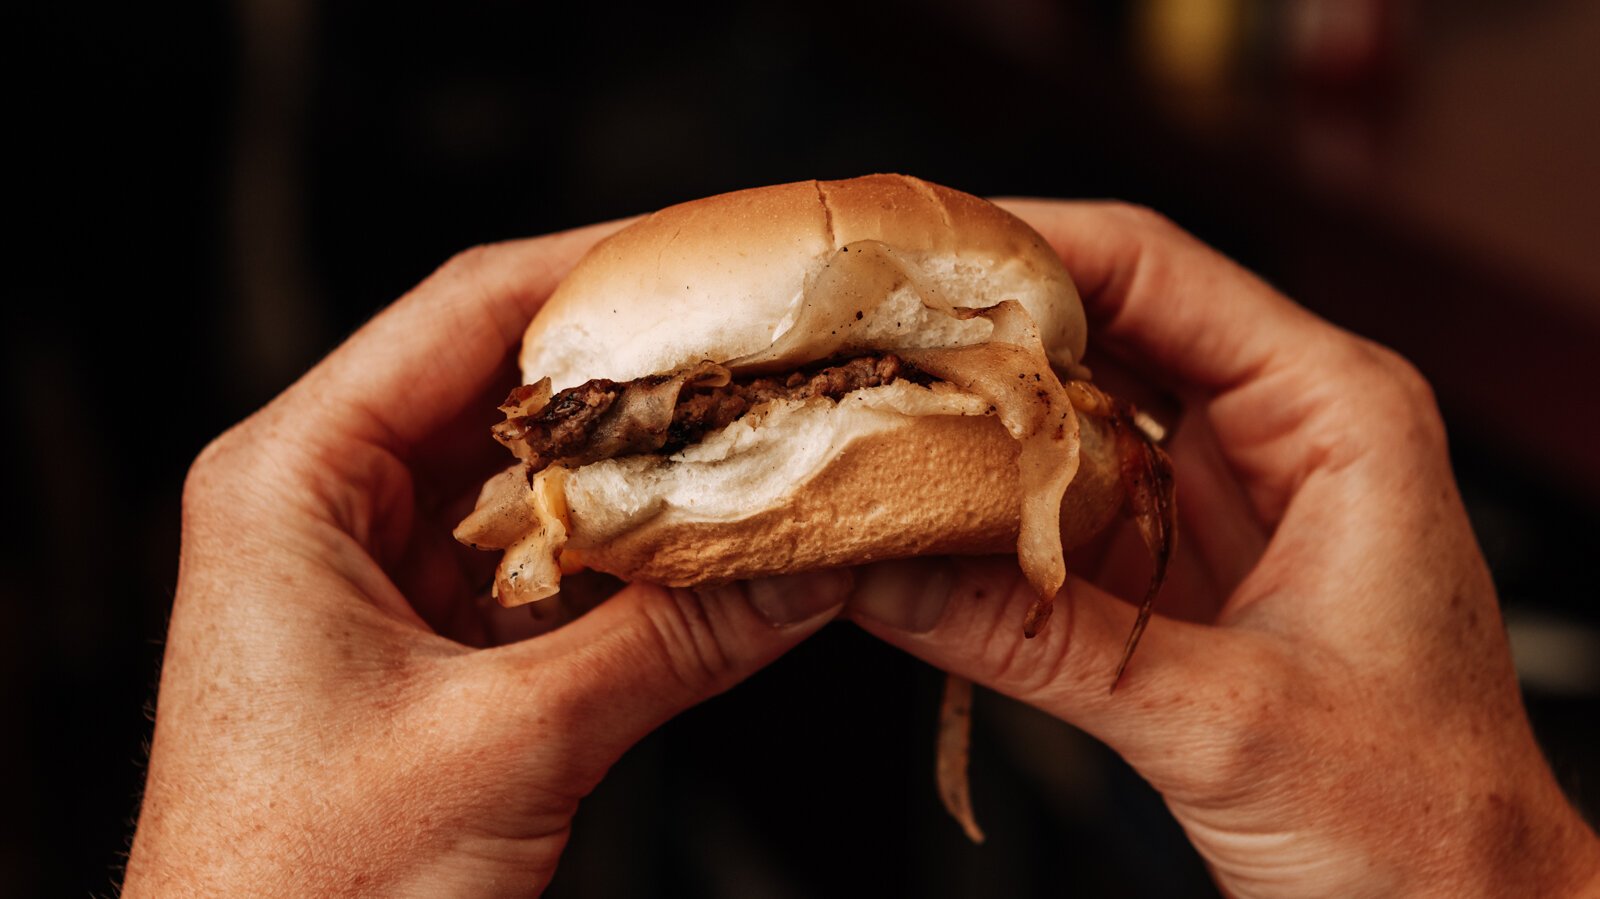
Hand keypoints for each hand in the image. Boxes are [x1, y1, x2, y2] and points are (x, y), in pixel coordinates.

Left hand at [123, 226, 849, 896]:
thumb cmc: (302, 890)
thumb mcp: (509, 745)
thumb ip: (672, 643)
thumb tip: (810, 565)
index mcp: (292, 480)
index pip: (462, 313)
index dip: (598, 268)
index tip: (712, 254)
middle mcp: (326, 505)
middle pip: (504, 386)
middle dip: (639, 372)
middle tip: (759, 350)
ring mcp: (378, 574)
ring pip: (530, 476)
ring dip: (638, 466)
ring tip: (751, 435)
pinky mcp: (425, 642)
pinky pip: (540, 562)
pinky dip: (624, 552)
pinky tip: (706, 543)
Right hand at [848, 202, 1599, 897]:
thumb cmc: (1425, 823)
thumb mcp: (1218, 722)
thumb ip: (1037, 644)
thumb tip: (887, 575)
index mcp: (1336, 415)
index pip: (1158, 271)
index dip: (1026, 246)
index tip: (914, 253)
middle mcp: (1284, 432)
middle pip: (1106, 327)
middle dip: (981, 329)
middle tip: (864, 335)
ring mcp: (1229, 497)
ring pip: (1080, 412)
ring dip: (983, 415)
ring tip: (875, 408)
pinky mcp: (1187, 564)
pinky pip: (1074, 498)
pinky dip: (1000, 501)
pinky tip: (928, 505)